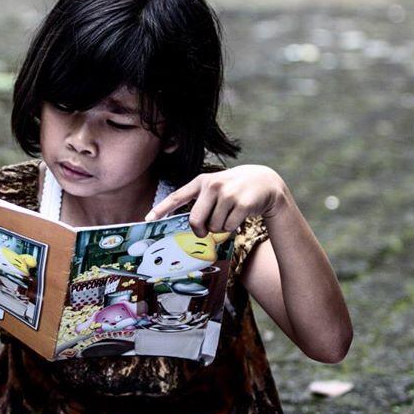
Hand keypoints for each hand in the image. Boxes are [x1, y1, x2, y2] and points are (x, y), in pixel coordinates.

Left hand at [145, 165, 286, 236]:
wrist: (265, 182)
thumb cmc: (234, 189)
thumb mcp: (216, 187)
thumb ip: (201, 201)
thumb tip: (192, 227)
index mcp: (201, 182)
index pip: (177, 196)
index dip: (161, 209)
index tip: (148, 220)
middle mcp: (212, 185)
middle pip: (195, 220)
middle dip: (199, 231)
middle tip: (205, 231)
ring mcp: (227, 194)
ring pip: (213, 227)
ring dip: (220, 228)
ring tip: (228, 215)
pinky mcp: (242, 204)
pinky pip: (228, 227)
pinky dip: (232, 228)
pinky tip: (238, 216)